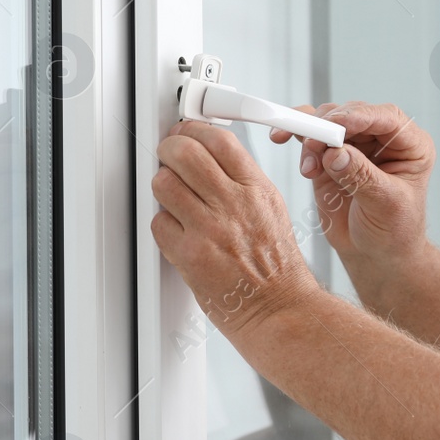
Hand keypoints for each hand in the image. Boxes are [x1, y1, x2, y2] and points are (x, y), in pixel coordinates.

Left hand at [151, 121, 318, 335]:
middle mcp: (235, 205)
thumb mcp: (272, 211)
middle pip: (184, 153)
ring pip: (163, 184)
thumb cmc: (277, 268)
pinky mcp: (190, 256)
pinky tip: (178, 232)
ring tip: (173, 197)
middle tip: (168, 156)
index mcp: (258, 191)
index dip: (193, 131)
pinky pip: (159, 223)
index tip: (185, 134)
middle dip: (169, 149)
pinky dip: (163, 226)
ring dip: (162, 186)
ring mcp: (211, 230)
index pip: (218, 141)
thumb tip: (209, 158)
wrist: (280, 309)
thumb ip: (242, 182)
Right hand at [268, 101, 434, 266]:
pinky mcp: (330, 155)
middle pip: (352, 114)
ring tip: (309, 168)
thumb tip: (335, 152)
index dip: (359, 116)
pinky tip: (289, 147)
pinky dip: (297, 138)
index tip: (335, 124)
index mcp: (410, 145)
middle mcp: (383, 139)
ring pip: (327, 121)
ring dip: (311, 137)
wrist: (376, 254)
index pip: (386, 117)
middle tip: (313, 146)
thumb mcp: (385, 204)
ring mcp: (356, 145)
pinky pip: (311, 135)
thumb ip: (361, 177)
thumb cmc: (395, 231)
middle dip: (328, 127)